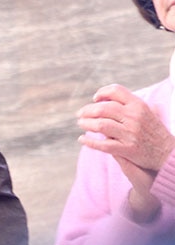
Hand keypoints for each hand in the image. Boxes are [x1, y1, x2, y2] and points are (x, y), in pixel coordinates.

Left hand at [78, 84, 173, 218]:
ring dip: (86, 124)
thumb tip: (104, 98)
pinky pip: (104, 145)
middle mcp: (134, 117)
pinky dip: (90, 142)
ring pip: (101, 125)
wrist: (168, 153)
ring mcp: (131, 133)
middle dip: (87, 111)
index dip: (102, 93)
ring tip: (81, 124)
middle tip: (80, 114)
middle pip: (103, 108)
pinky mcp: (128, 149)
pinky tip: (82, 139)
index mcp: (138, 105)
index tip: (95, 99)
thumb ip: (128, 104)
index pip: (116, 91)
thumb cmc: (153, 131)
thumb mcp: (145, 112)